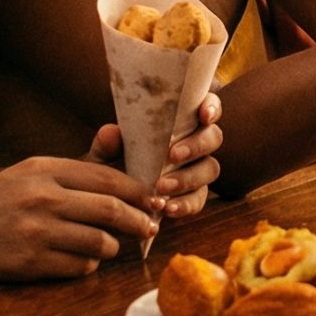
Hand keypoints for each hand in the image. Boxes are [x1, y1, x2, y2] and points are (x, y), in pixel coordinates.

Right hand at [0, 157, 159, 281]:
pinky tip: (82, 259)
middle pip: (111, 210)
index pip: (107, 177)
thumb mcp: (28, 172)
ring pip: (101, 242)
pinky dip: (88, 265)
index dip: (138, 191)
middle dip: (141, 221)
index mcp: (43, 169)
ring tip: (110, 245)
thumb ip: (76, 164)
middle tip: (152, 227)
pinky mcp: (30, 263)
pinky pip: (80, 267)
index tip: (154, 199)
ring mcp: (36, 232)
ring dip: (113, 247)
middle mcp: (42, 197)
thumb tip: (118, 136)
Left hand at [83, 95, 225, 217]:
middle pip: (213, 137)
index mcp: (179, 121)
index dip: (212, 107)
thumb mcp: (102, 157)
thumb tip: (111, 132)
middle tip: (173, 155)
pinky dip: (185, 204)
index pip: (205, 106)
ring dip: (189, 177)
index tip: (203, 115)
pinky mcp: (193, 196)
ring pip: (210, 168)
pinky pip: (199, 199)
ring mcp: (197, 170)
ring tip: (163, 187)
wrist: (109, 202)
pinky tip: (167, 208)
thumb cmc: (110, 167)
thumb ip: (106, 145)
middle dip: (196, 145)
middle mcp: (194, 142)